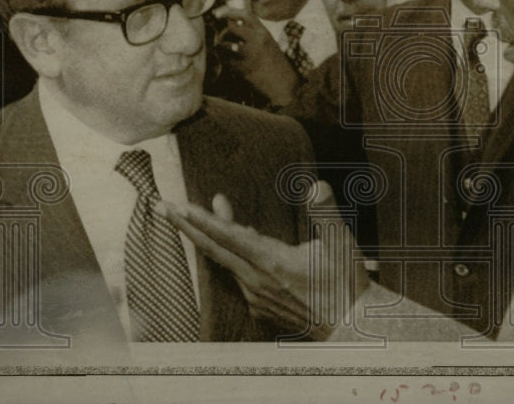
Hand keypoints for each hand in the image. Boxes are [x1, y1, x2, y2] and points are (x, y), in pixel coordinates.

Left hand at [162, 181, 369, 340]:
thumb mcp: (342, 243)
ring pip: (225, 260)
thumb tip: (315, 187)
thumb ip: (326, 212)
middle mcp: (257, 280)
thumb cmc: (347, 283)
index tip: (179, 207)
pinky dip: (229, 254)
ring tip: (200, 213)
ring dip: (209, 236)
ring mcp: (256, 295)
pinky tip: (236, 242)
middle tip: (162, 207)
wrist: (352, 326)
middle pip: (213, 248)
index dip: (202, 220)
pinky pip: (237, 274)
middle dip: (186, 226)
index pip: (229, 237)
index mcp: (273, 262)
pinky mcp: (260, 305)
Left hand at [212, 2, 299, 105]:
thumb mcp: (268, 43)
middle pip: (231, 27)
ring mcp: (249, 54)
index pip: (245, 14)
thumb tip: (233, 23)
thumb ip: (253, 33)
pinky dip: (224, 60)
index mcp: (264, 33)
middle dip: (222, 32)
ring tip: (222, 50)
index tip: (216, 14)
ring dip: (220, 46)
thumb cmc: (275, 64)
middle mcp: (257, 40)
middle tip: (221, 38)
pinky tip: (228, 63)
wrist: (283, 85)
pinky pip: (225, 60)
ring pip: (224, 44)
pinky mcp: (242, 68)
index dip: (228, 11)